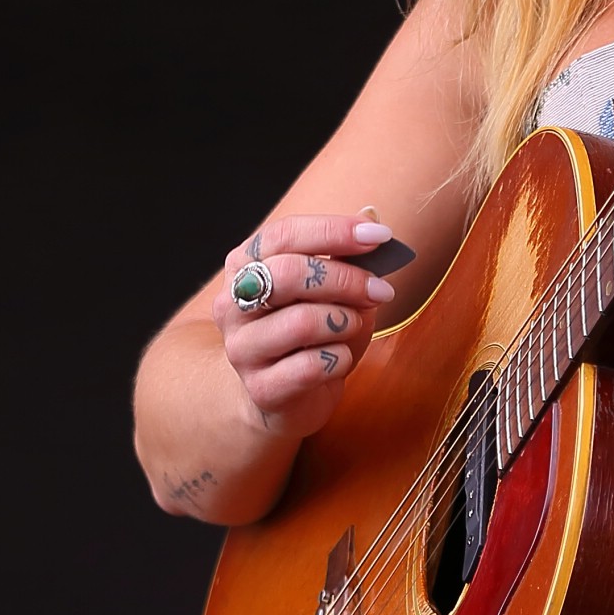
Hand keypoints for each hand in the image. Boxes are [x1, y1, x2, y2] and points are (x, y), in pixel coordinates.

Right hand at [214, 214, 397, 436]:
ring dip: (345, 322)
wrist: (282, 396)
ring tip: (352, 327)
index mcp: (245, 264)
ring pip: (302, 322)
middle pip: (289, 274)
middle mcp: (233, 303)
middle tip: (380, 290)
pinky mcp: (260, 388)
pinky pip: (312, 366)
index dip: (334, 231)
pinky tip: (338, 359)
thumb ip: (345, 256)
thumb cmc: (310, 334)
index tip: (379, 236)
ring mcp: (241, 348)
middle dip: (345, 279)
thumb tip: (371, 217)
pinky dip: (340, 360)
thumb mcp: (330, 289)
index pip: (285, 234)